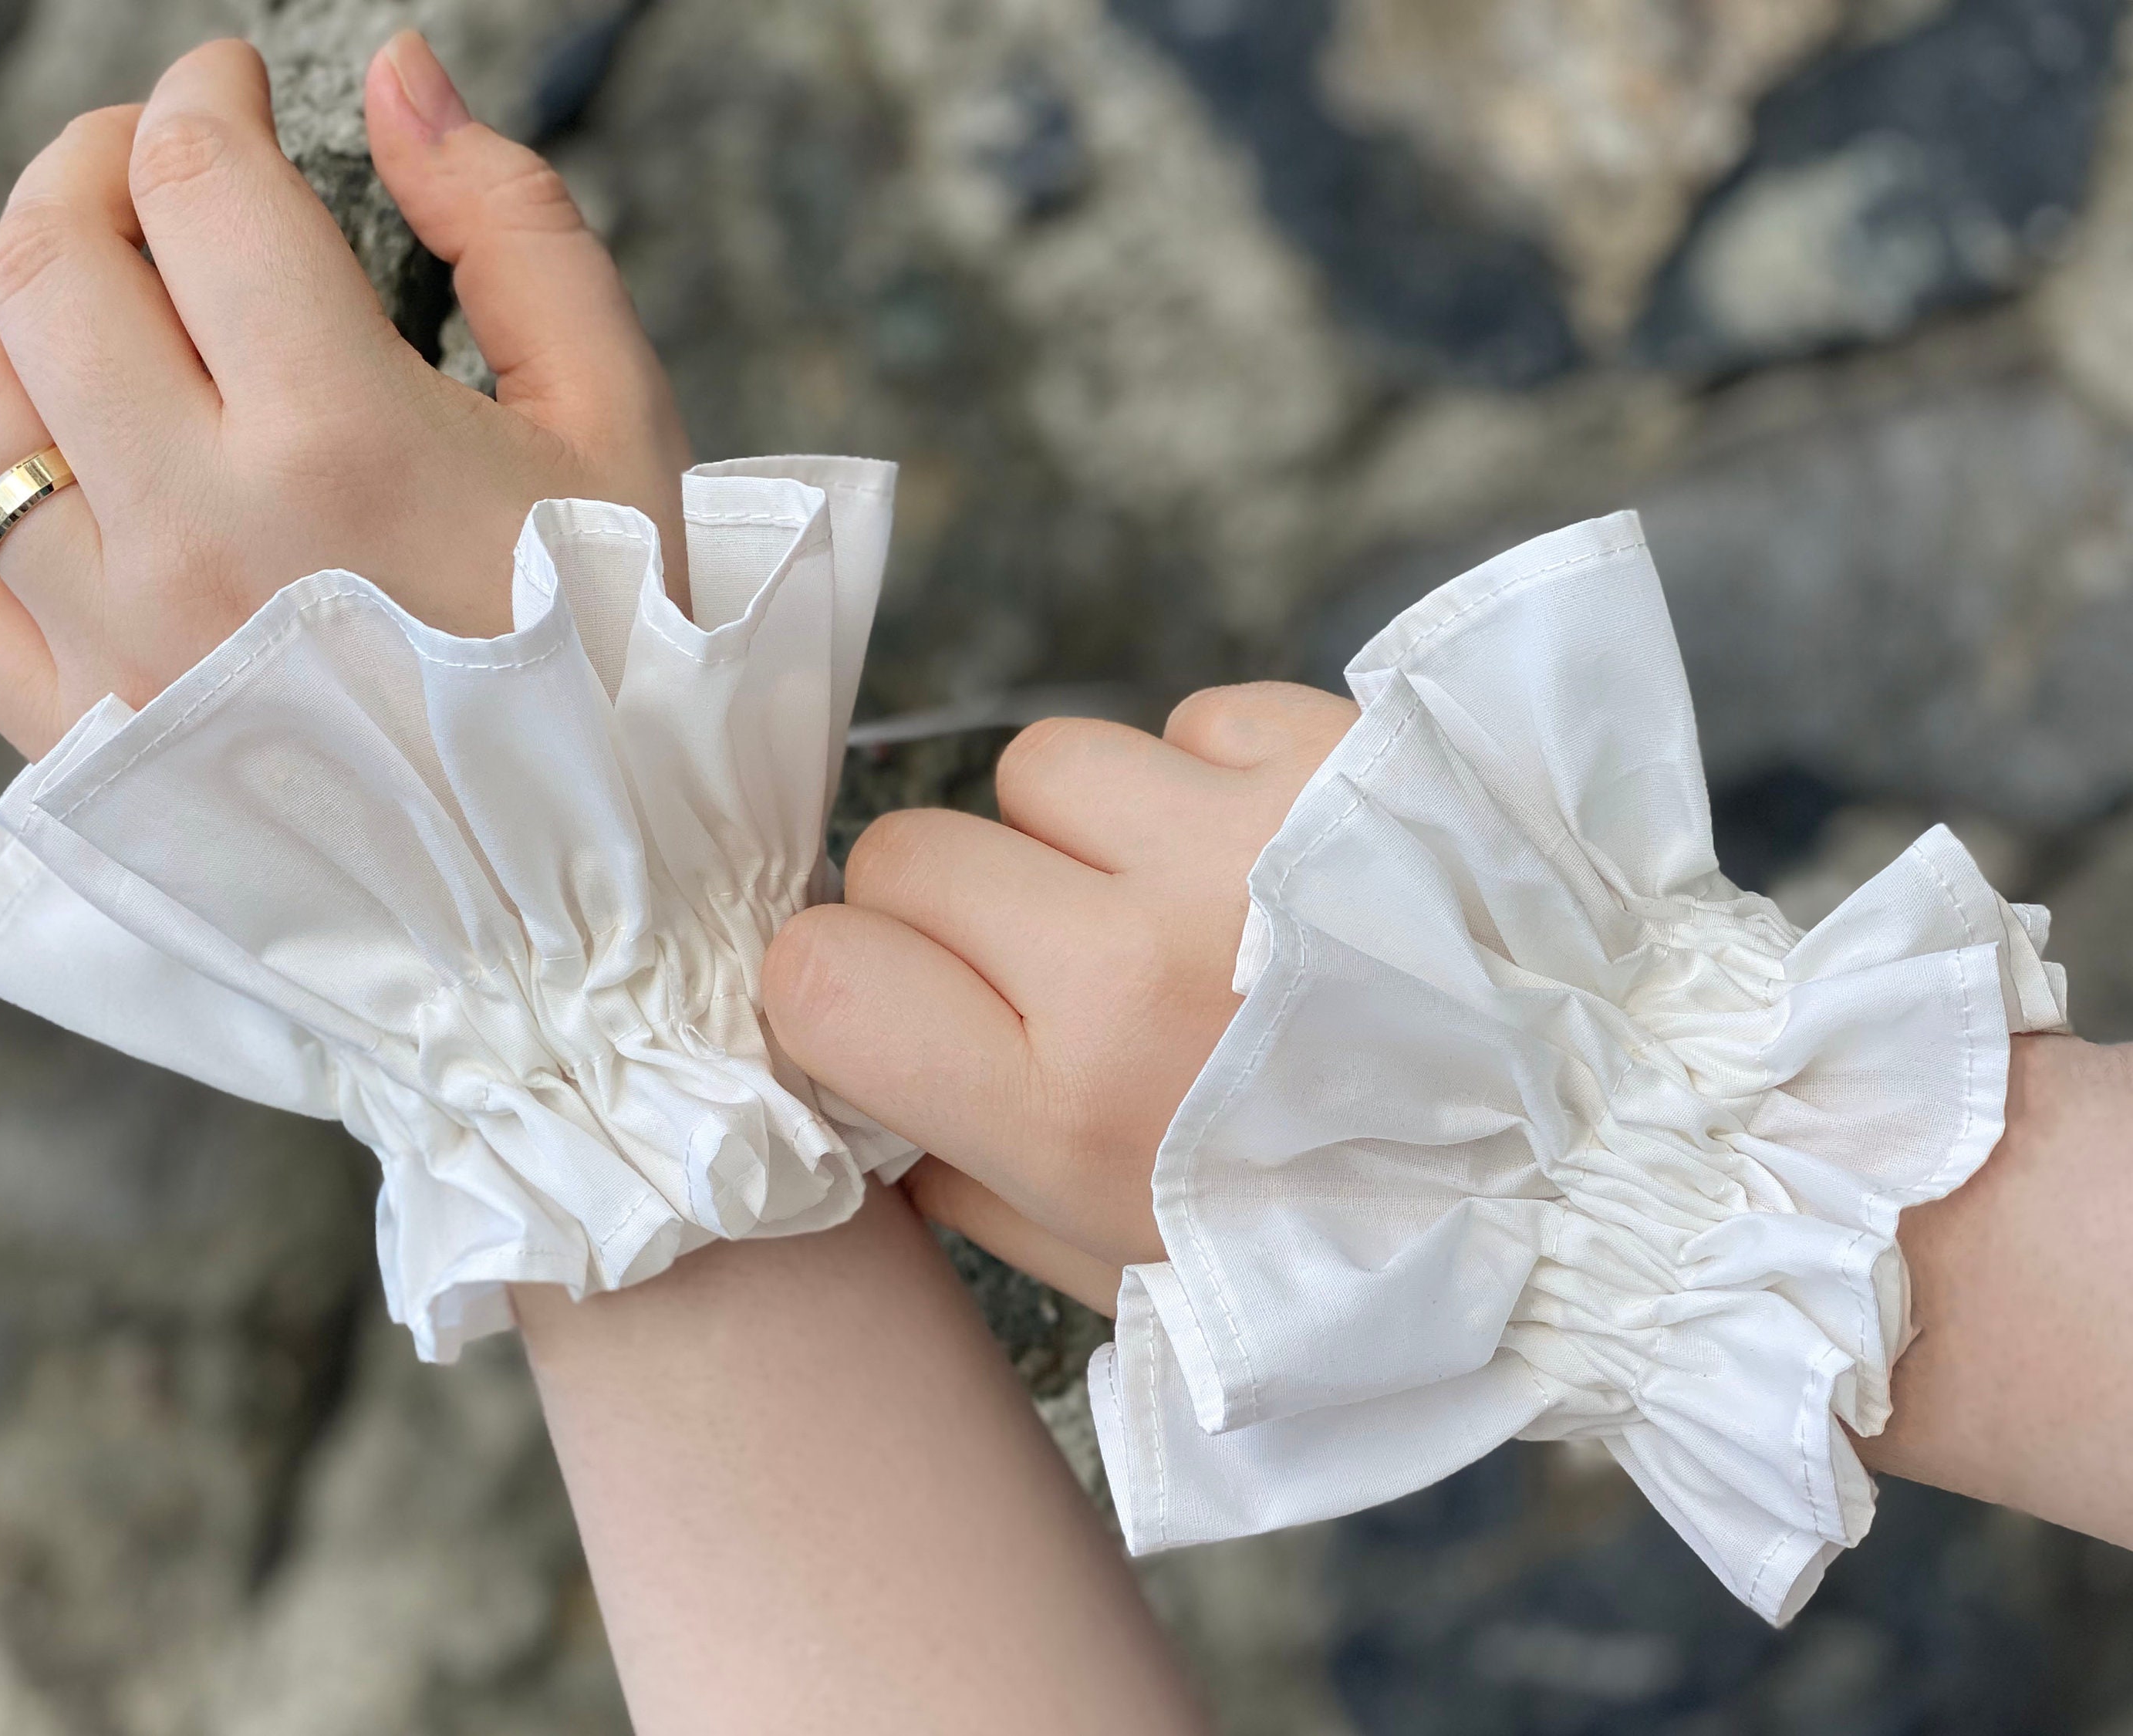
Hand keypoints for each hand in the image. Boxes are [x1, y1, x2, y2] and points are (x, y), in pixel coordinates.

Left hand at [0, 31, 690, 760]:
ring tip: (86, 289)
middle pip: (45, 269)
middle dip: (88, 169)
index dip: (205, 99)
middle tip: (152, 163)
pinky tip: (56, 456)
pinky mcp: (86, 735)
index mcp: (342, 440)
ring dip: (5, 304)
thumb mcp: (621, 427)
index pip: (197, 188)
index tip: (234, 92)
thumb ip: (516, 229)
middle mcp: (198, 532)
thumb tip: (403, 77)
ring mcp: (120, 643)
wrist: (587, 899)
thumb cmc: (623, 667)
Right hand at [765, 682, 1358, 1311]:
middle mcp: (1134, 960)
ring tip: (1184, 907)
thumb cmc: (1368, 1233)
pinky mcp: (1331, 752)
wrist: (1612, 1141)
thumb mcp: (1142, 1281)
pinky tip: (1273, 864)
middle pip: (907, 851)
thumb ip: (977, 1190)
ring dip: (1083, 835)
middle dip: (953, 910)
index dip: (843, 985)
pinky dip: (1206, 782)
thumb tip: (874, 1103)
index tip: (902, 1007)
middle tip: (1048, 964)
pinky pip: (1182, 721)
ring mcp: (1235, 841)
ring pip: (1041, 767)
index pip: (821, 974)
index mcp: (1073, 1109)